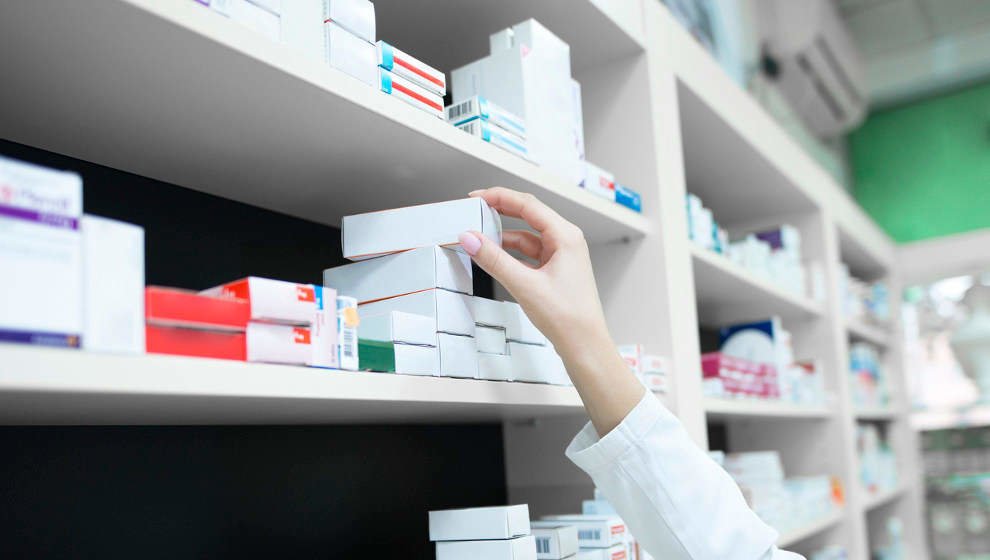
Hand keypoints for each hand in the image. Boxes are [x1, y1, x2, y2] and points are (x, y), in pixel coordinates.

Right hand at [458, 187, 643, 434]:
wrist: (584, 345)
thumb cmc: (567, 317)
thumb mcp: (524, 285)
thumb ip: (494, 259)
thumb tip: (470, 238)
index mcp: (566, 236)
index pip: (528, 205)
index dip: (499, 197)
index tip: (476, 197)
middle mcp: (566, 241)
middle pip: (528, 216)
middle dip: (500, 211)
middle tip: (474, 209)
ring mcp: (562, 256)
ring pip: (527, 236)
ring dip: (503, 235)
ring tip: (478, 237)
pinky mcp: (555, 270)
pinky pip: (529, 253)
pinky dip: (510, 252)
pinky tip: (494, 256)